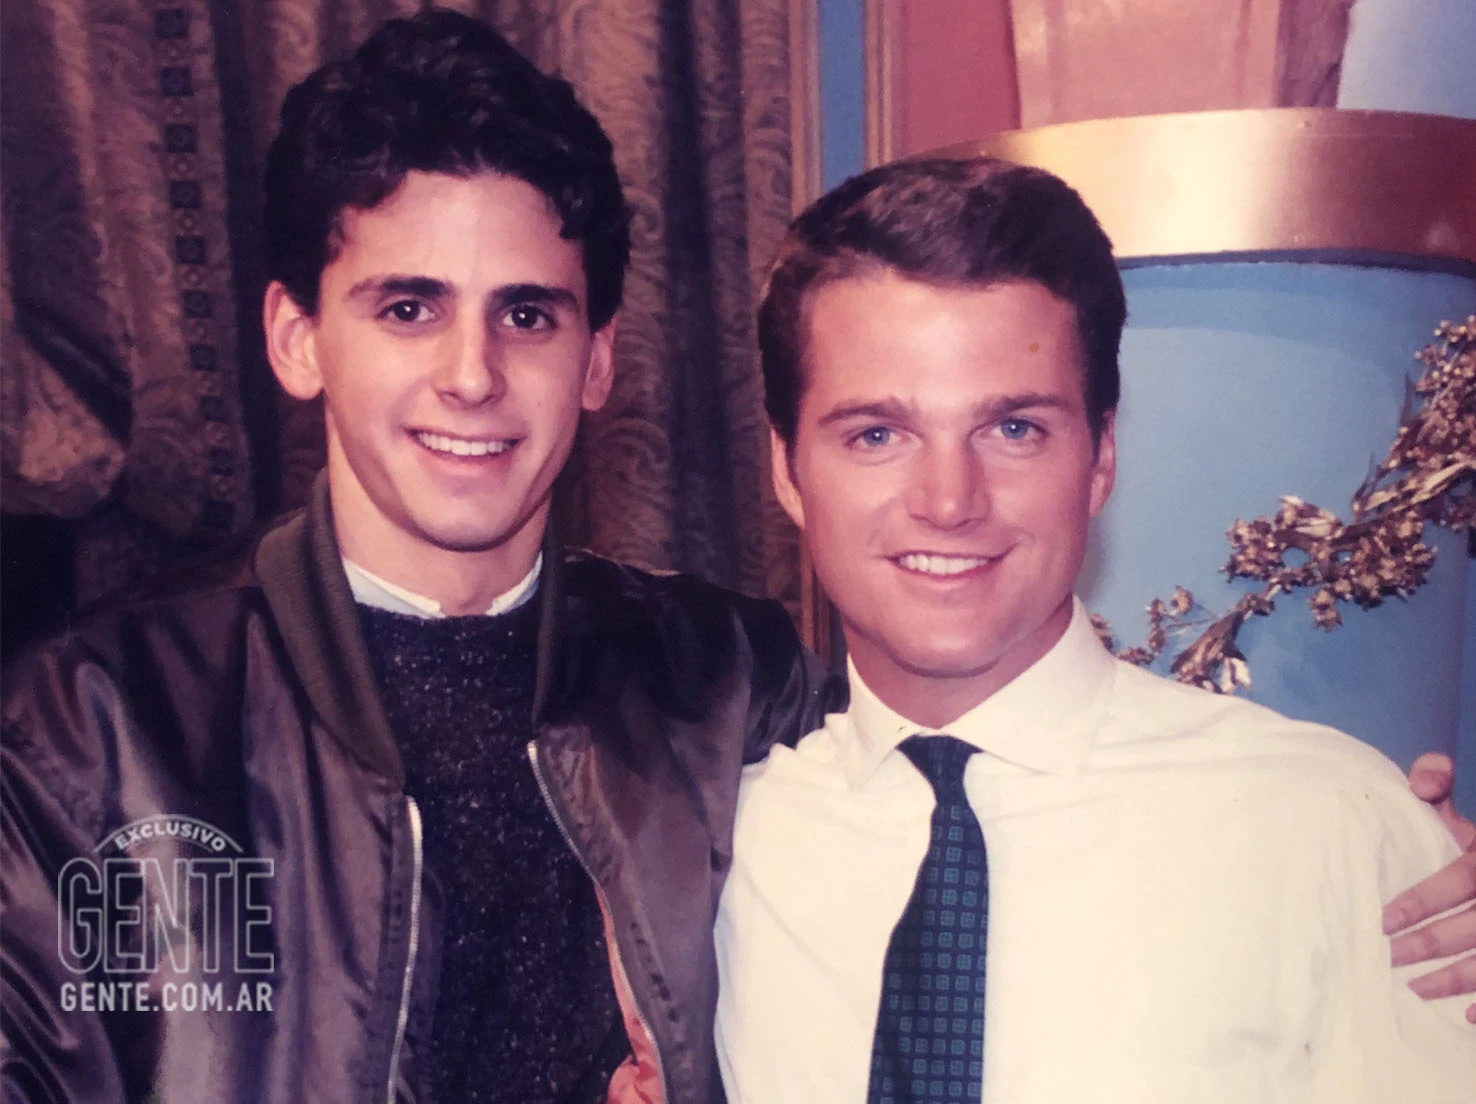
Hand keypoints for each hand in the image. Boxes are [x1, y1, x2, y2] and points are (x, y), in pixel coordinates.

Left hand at [1384, 753, 1475, 1022]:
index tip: (1383, 922)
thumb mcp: (1465, 817)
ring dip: (1455, 980)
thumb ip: (1437, 787)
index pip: (1456, 883)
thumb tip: (1422, 779)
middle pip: (1470, 929)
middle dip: (1428, 946)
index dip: (1421, 903)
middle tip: (1387, 958)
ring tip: (1415, 989)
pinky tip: (1469, 1017)